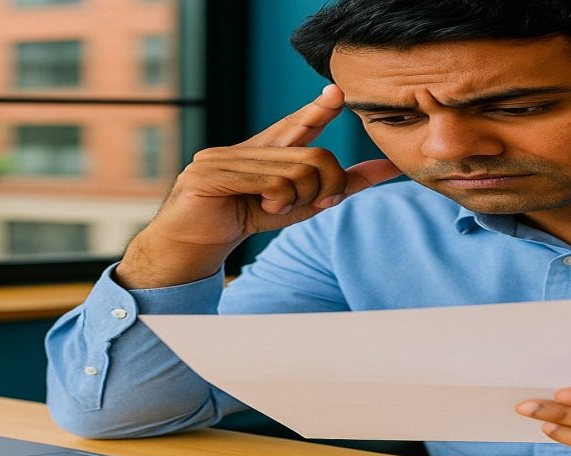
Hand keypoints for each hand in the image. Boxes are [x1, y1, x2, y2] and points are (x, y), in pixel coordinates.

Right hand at [116, 84, 401, 288]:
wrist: (189, 247)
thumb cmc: (242, 221)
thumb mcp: (297, 205)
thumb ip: (335, 185)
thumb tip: (381, 169)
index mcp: (260, 151)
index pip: (296, 124)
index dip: (319, 109)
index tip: (338, 94)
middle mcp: (242, 147)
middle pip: (315, 157)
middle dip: (327, 186)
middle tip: (317, 204)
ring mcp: (223, 157)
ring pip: (297, 173)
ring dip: (296, 200)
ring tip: (273, 208)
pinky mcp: (211, 173)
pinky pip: (273, 184)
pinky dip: (278, 203)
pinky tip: (260, 209)